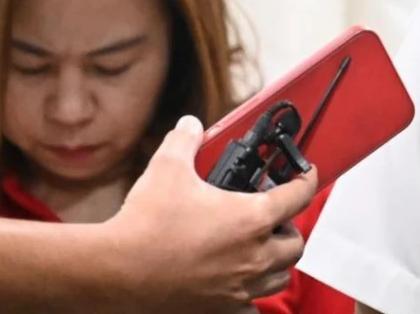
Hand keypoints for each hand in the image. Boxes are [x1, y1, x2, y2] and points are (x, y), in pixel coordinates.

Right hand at [101, 116, 319, 311]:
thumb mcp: (167, 168)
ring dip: (275, 262)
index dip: (307, 180)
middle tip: (274, 218)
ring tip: (259, 249)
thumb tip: (190, 124)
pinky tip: (237, 285)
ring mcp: (239, 287)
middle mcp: (254, 256)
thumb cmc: (144, 223)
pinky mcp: (219, 310)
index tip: (306, 176)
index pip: (300, 195)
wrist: (113, 272)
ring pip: (278, 277)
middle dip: (289, 228)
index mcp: (253, 219)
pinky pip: (250, 308)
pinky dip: (250, 297)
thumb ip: (185, 141)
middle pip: (296, 243)